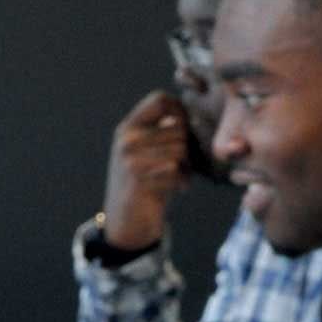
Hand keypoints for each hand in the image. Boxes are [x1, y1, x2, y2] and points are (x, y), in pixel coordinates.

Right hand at [101, 90, 193, 250]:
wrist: (127, 222)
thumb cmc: (147, 184)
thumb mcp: (148, 153)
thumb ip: (163, 133)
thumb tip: (194, 116)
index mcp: (129, 127)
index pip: (160, 99)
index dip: (181, 110)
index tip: (187, 130)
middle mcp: (127, 138)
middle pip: (177, 127)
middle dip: (188, 147)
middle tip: (187, 165)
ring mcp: (130, 157)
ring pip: (179, 148)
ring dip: (188, 166)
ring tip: (182, 177)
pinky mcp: (139, 178)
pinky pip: (175, 169)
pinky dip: (183, 181)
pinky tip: (180, 189)